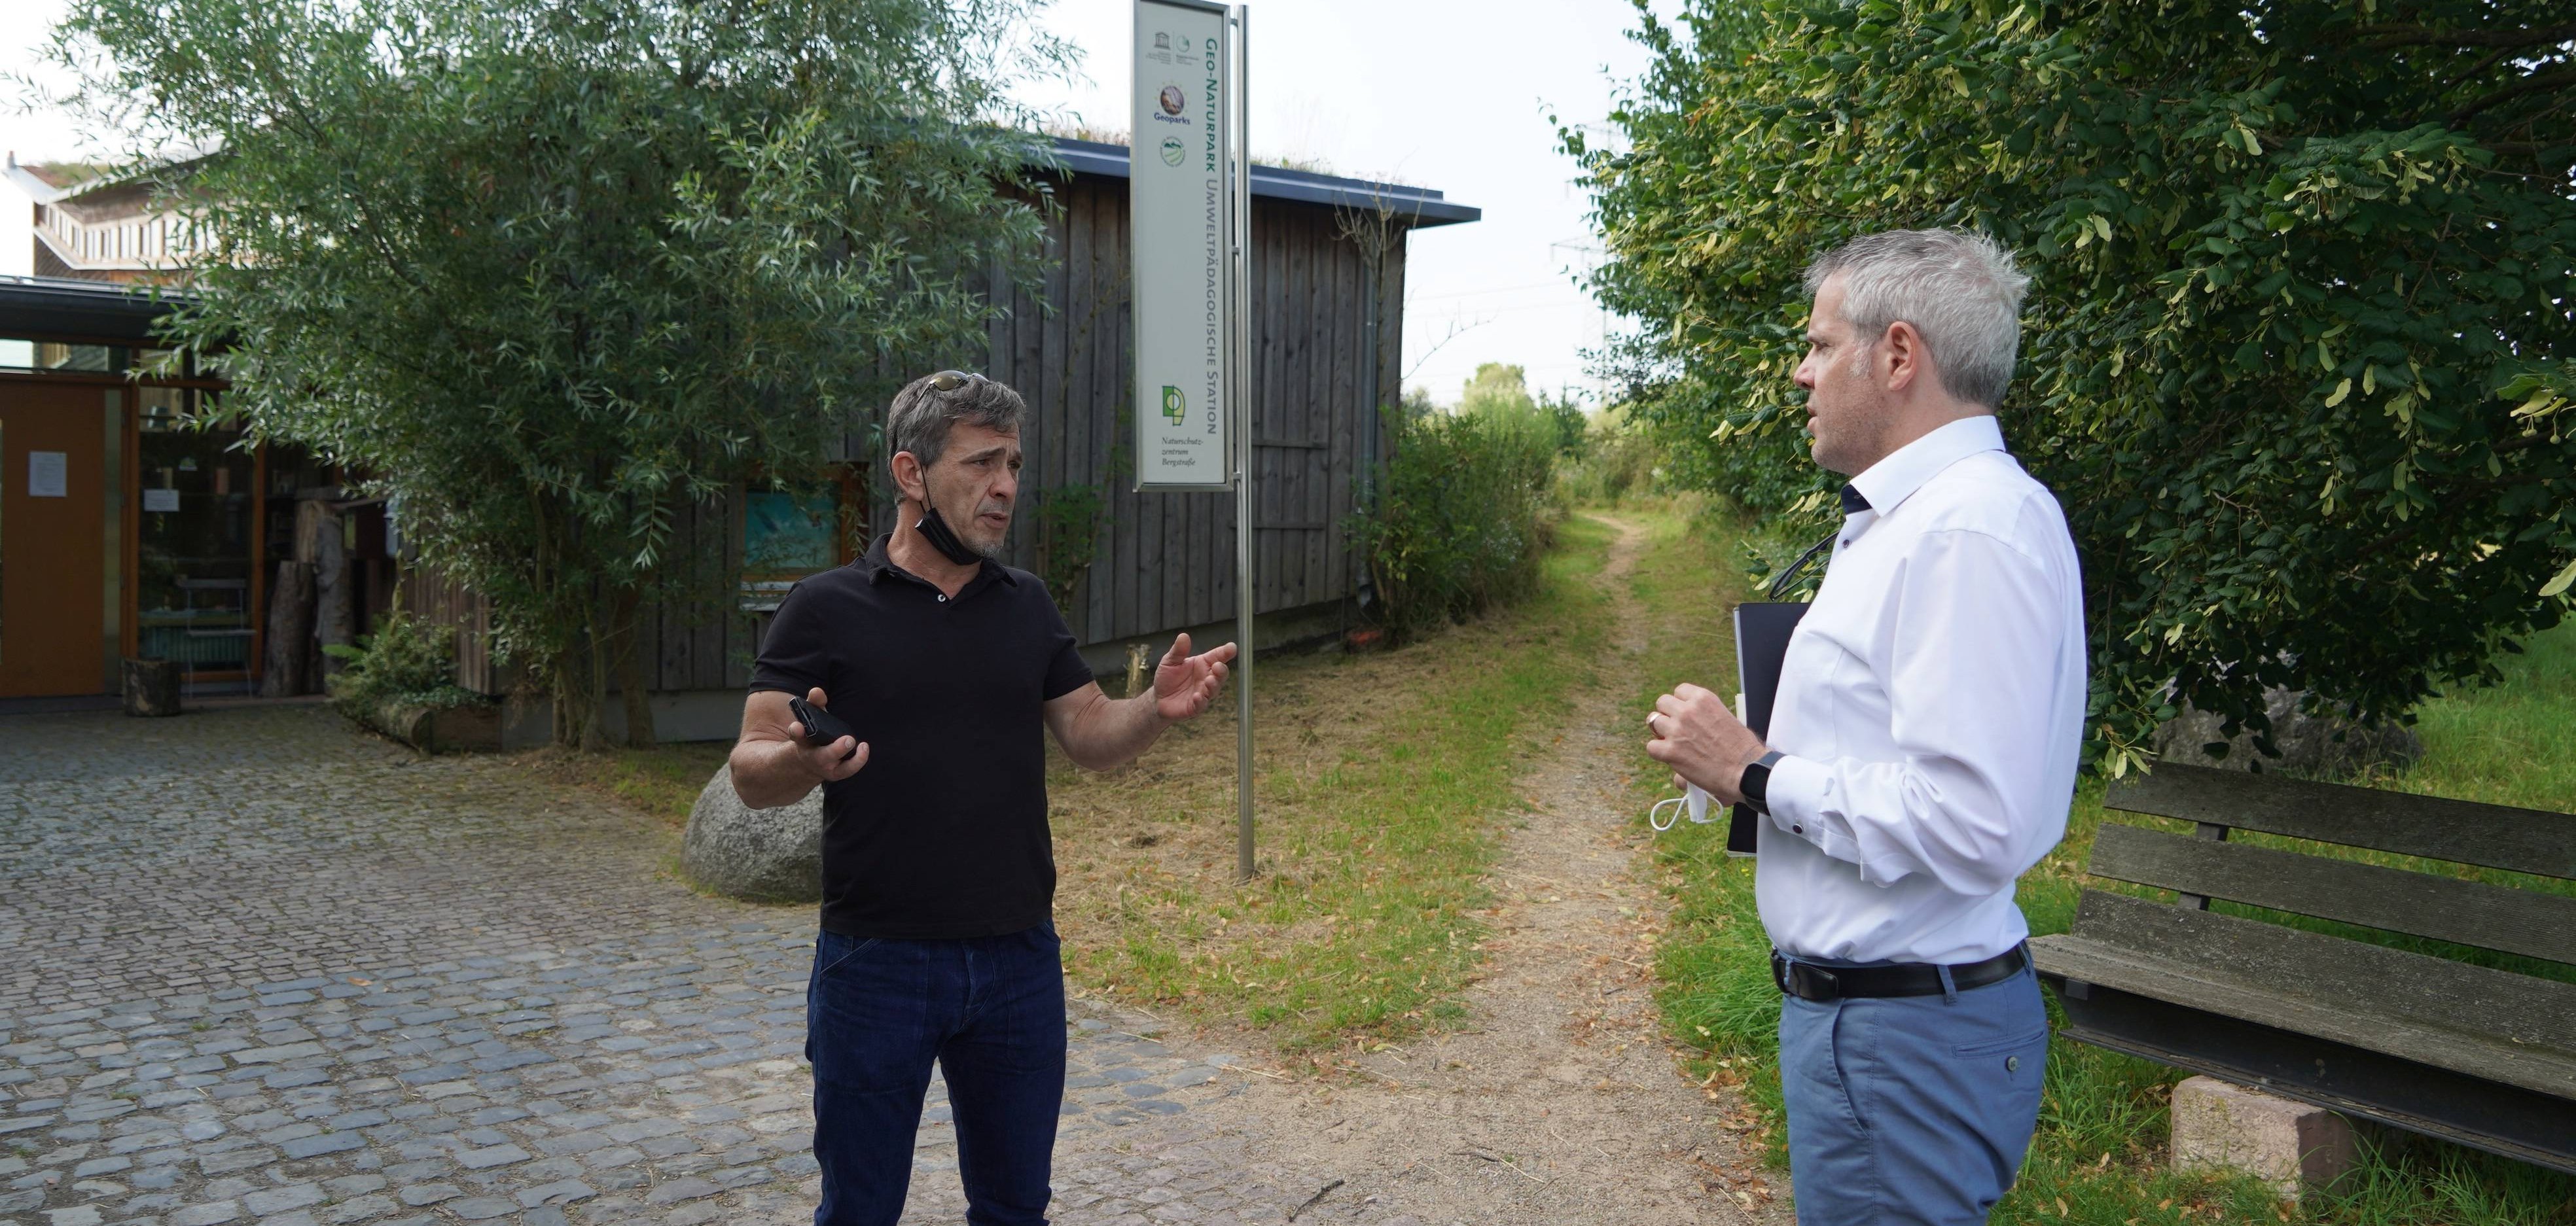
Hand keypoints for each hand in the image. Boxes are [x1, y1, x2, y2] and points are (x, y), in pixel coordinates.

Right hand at [788, 687, 870, 781]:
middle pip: (821, 756)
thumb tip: (817, 691)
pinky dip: (858, 760)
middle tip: (848, 739)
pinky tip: (864, 747)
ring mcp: (826, 767)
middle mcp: (812, 756)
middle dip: (835, 749)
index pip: (797, 735)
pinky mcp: (837, 772)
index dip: (796, 731)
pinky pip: (849, 769)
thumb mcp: (813, 717)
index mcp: (802, 741)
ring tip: (856, 742)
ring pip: (838, 768)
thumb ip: (815, 703)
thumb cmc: (815, 734)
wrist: (811, 760)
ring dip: (851, 758)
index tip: (797, 726)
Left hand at [1152, 633, 1236, 721]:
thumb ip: (1178, 650)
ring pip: (1214, 689)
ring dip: (1213, 685)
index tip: (1232, 647)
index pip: (1217, 656)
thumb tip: (1183, 636)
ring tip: (1209, 680)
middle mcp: (1206, 678)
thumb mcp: (1170, 661)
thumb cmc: (1167, 677)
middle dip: (1222, 671)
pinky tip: (1197, 696)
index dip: (1226, 652)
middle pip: (1220, 674)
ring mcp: (1203, 692)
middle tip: (1218, 666)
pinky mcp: (1196, 707)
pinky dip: (1200, 701)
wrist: (1158, 698)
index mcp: (1203, 664)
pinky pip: (1201, 704)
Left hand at [1644, 682, 1765, 803]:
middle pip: (1662, 703)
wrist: (1746, 770)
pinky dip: (1659, 753)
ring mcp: (1677, 729)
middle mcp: (1688, 710)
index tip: (1685, 714)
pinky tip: (1672, 758)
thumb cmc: (1742, 748)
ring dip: (1662, 733)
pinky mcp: (1670, 750)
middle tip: (1676, 729)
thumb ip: (1705, 717)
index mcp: (1703, 698)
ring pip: (1653, 722)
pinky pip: (1651, 746)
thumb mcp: (1726, 718)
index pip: (1679, 691)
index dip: (1680, 704)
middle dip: (1667, 715)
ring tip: (1675, 744)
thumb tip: (1691, 729)